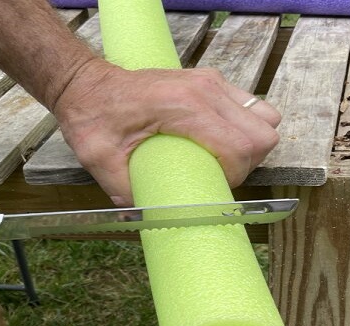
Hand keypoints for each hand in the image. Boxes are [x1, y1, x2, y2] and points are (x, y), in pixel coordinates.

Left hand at [54, 61, 280, 205]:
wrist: (85, 84)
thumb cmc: (93, 117)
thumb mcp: (101, 161)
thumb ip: (126, 194)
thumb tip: (150, 219)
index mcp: (183, 107)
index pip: (239, 146)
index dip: (235, 176)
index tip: (214, 188)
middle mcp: (205, 89)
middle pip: (262, 133)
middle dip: (249, 164)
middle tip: (220, 177)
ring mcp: (211, 82)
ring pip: (264, 117)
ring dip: (251, 145)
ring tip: (222, 160)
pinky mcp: (210, 82)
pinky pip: (249, 106)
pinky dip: (244, 129)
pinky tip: (218, 143)